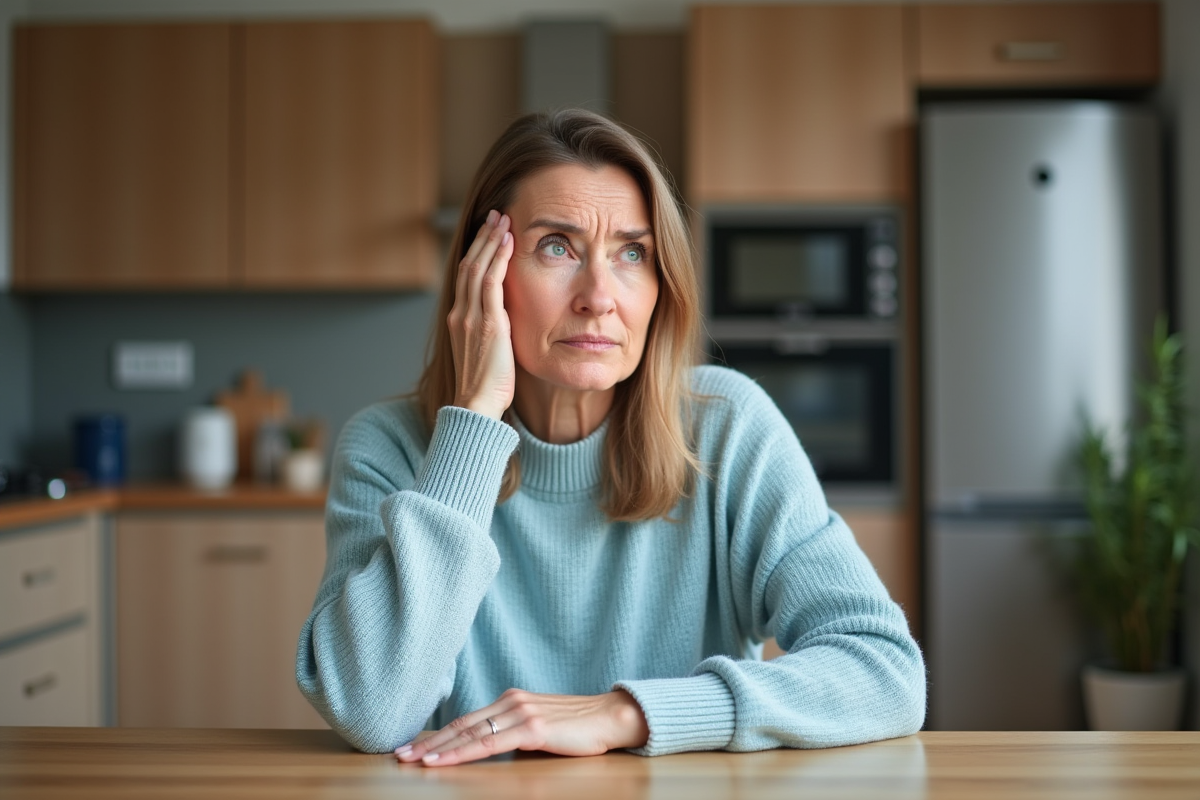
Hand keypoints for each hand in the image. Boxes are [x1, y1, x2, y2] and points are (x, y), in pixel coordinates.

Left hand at [395, 689, 648, 766]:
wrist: (612, 717)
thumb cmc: (577, 728)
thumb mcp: (538, 728)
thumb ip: (512, 735)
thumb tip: (488, 751)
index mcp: (510, 700)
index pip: (466, 719)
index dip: (437, 734)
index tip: (412, 746)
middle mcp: (511, 701)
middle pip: (461, 724)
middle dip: (428, 742)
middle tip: (399, 754)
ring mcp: (521, 713)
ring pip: (469, 733)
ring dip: (438, 749)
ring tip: (413, 760)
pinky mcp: (533, 728)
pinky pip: (490, 744)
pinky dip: (463, 753)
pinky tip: (446, 761)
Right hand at [448, 209, 515, 420]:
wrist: (477, 406)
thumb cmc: (486, 387)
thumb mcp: (487, 352)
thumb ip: (493, 331)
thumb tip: (507, 320)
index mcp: (459, 320)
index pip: (466, 277)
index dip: (478, 252)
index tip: (489, 235)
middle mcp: (460, 314)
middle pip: (469, 265)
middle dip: (483, 238)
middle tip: (495, 216)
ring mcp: (470, 317)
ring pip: (477, 268)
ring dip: (491, 241)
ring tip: (502, 220)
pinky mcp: (487, 323)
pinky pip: (490, 282)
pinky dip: (498, 259)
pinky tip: (507, 243)